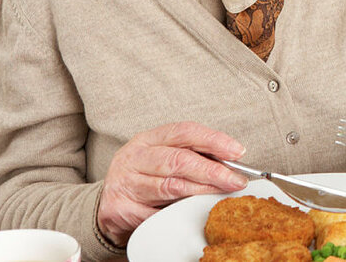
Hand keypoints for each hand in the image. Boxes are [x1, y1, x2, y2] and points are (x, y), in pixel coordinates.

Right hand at [97, 122, 248, 244]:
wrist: (108, 203)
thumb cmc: (144, 176)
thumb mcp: (163, 157)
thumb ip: (192, 156)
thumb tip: (231, 162)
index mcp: (147, 139)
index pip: (184, 132)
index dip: (214, 140)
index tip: (237, 151)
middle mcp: (134, 158)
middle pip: (179, 160)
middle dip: (213, 171)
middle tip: (235, 180)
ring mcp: (125, 183)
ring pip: (170, 187)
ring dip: (201, 191)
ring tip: (221, 193)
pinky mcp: (119, 208)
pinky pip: (156, 212)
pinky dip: (177, 212)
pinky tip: (192, 210)